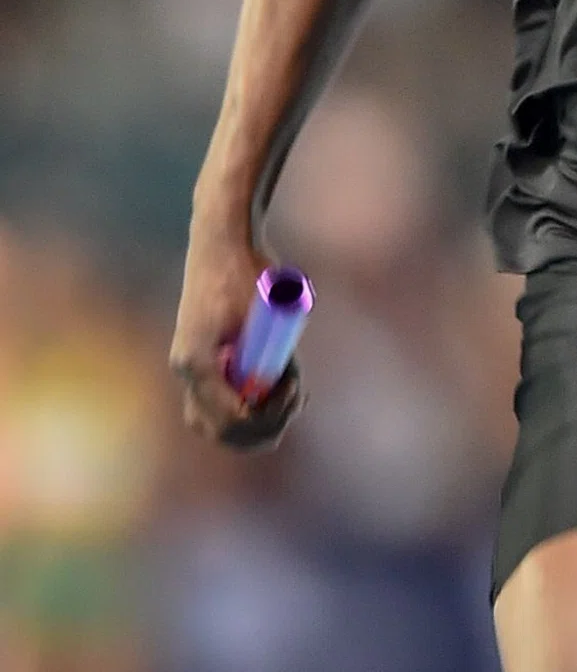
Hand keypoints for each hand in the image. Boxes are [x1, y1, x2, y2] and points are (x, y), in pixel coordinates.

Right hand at [169, 224, 301, 450]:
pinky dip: (250, 409)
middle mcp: (186, 369)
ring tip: (291, 392)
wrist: (225, 240)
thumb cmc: (248, 270)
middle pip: (224, 432)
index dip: (271, 414)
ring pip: (220, 426)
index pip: (235, 419)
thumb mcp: (272, 313)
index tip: (294, 387)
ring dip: (259, 420)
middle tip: (295, 395)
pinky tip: (282, 389)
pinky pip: (222, 406)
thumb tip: (291, 394)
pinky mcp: (202, 363)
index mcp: (196, 360)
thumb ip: (278, 359)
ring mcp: (191, 368)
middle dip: (266, 424)